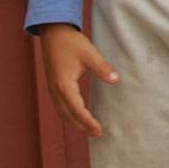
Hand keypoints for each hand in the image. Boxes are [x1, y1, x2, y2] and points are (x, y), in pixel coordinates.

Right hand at [38, 23, 117, 137]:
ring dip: (74, 122)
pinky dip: (68, 114)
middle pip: (67, 115)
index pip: (77, 110)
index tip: (99, 131)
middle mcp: (56, 90)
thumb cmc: (71, 43)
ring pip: (62, 112)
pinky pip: (59, 105)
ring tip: (88, 129)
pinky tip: (77, 115)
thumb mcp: (90, 54)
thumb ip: (103, 68)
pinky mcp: (52, 85)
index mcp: (64, 85)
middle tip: (97, 134)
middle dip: (81, 126)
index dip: (88, 122)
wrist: (53, 33)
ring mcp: (52, 88)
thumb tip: (116, 80)